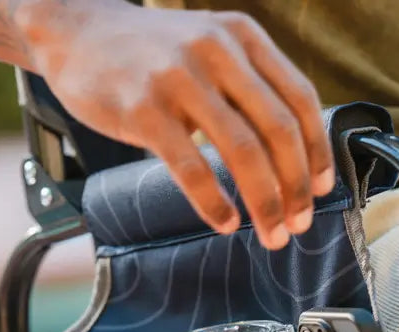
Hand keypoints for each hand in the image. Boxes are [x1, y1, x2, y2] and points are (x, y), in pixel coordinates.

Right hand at [16, 0, 334, 247]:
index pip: (300, 99)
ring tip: (271, 233)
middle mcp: (218, 51)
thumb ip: (249, 87)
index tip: (322, 190)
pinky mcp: (144, 109)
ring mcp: (179, 78)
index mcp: (243, 37)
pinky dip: (213, 202)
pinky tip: (225, 223)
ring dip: (265, 202)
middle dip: (296, 188)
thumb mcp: (210, 49)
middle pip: (278, 131)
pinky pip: (190, 166)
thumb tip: (290, 154)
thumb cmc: (151, 54)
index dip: (317, 152)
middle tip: (298, 224)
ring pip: (242, 151)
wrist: (77, 31)